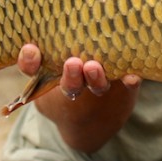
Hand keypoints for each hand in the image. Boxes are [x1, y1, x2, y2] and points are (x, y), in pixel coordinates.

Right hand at [16, 44, 141, 152]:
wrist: (97, 113)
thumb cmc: (69, 72)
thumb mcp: (49, 62)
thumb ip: (39, 56)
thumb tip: (30, 47)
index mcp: (53, 76)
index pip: (37, 70)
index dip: (31, 62)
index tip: (31, 49)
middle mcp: (76, 84)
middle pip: (71, 84)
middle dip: (71, 76)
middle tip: (72, 64)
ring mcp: (99, 86)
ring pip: (97, 85)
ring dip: (95, 78)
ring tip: (93, 67)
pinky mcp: (122, 87)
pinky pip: (126, 86)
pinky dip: (129, 82)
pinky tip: (131, 78)